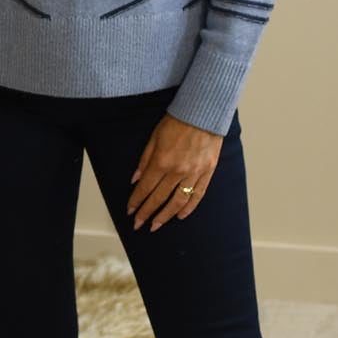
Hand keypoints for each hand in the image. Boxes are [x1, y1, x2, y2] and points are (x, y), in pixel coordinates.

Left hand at [128, 114, 222, 232]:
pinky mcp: (207, 172)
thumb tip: (135, 180)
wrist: (203, 113)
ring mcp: (194, 173)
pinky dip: (189, 208)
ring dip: (166, 216)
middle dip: (147, 213)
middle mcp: (178, 171)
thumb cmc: (177, 122)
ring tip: (156, 225)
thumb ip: (144, 160)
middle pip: (159, 198)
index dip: (136, 201)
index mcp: (162, 162)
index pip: (145, 188)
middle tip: (139, 224)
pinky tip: (180, 216)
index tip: (130, 211)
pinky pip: (198, 195)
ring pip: (178, 201)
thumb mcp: (154, 137)